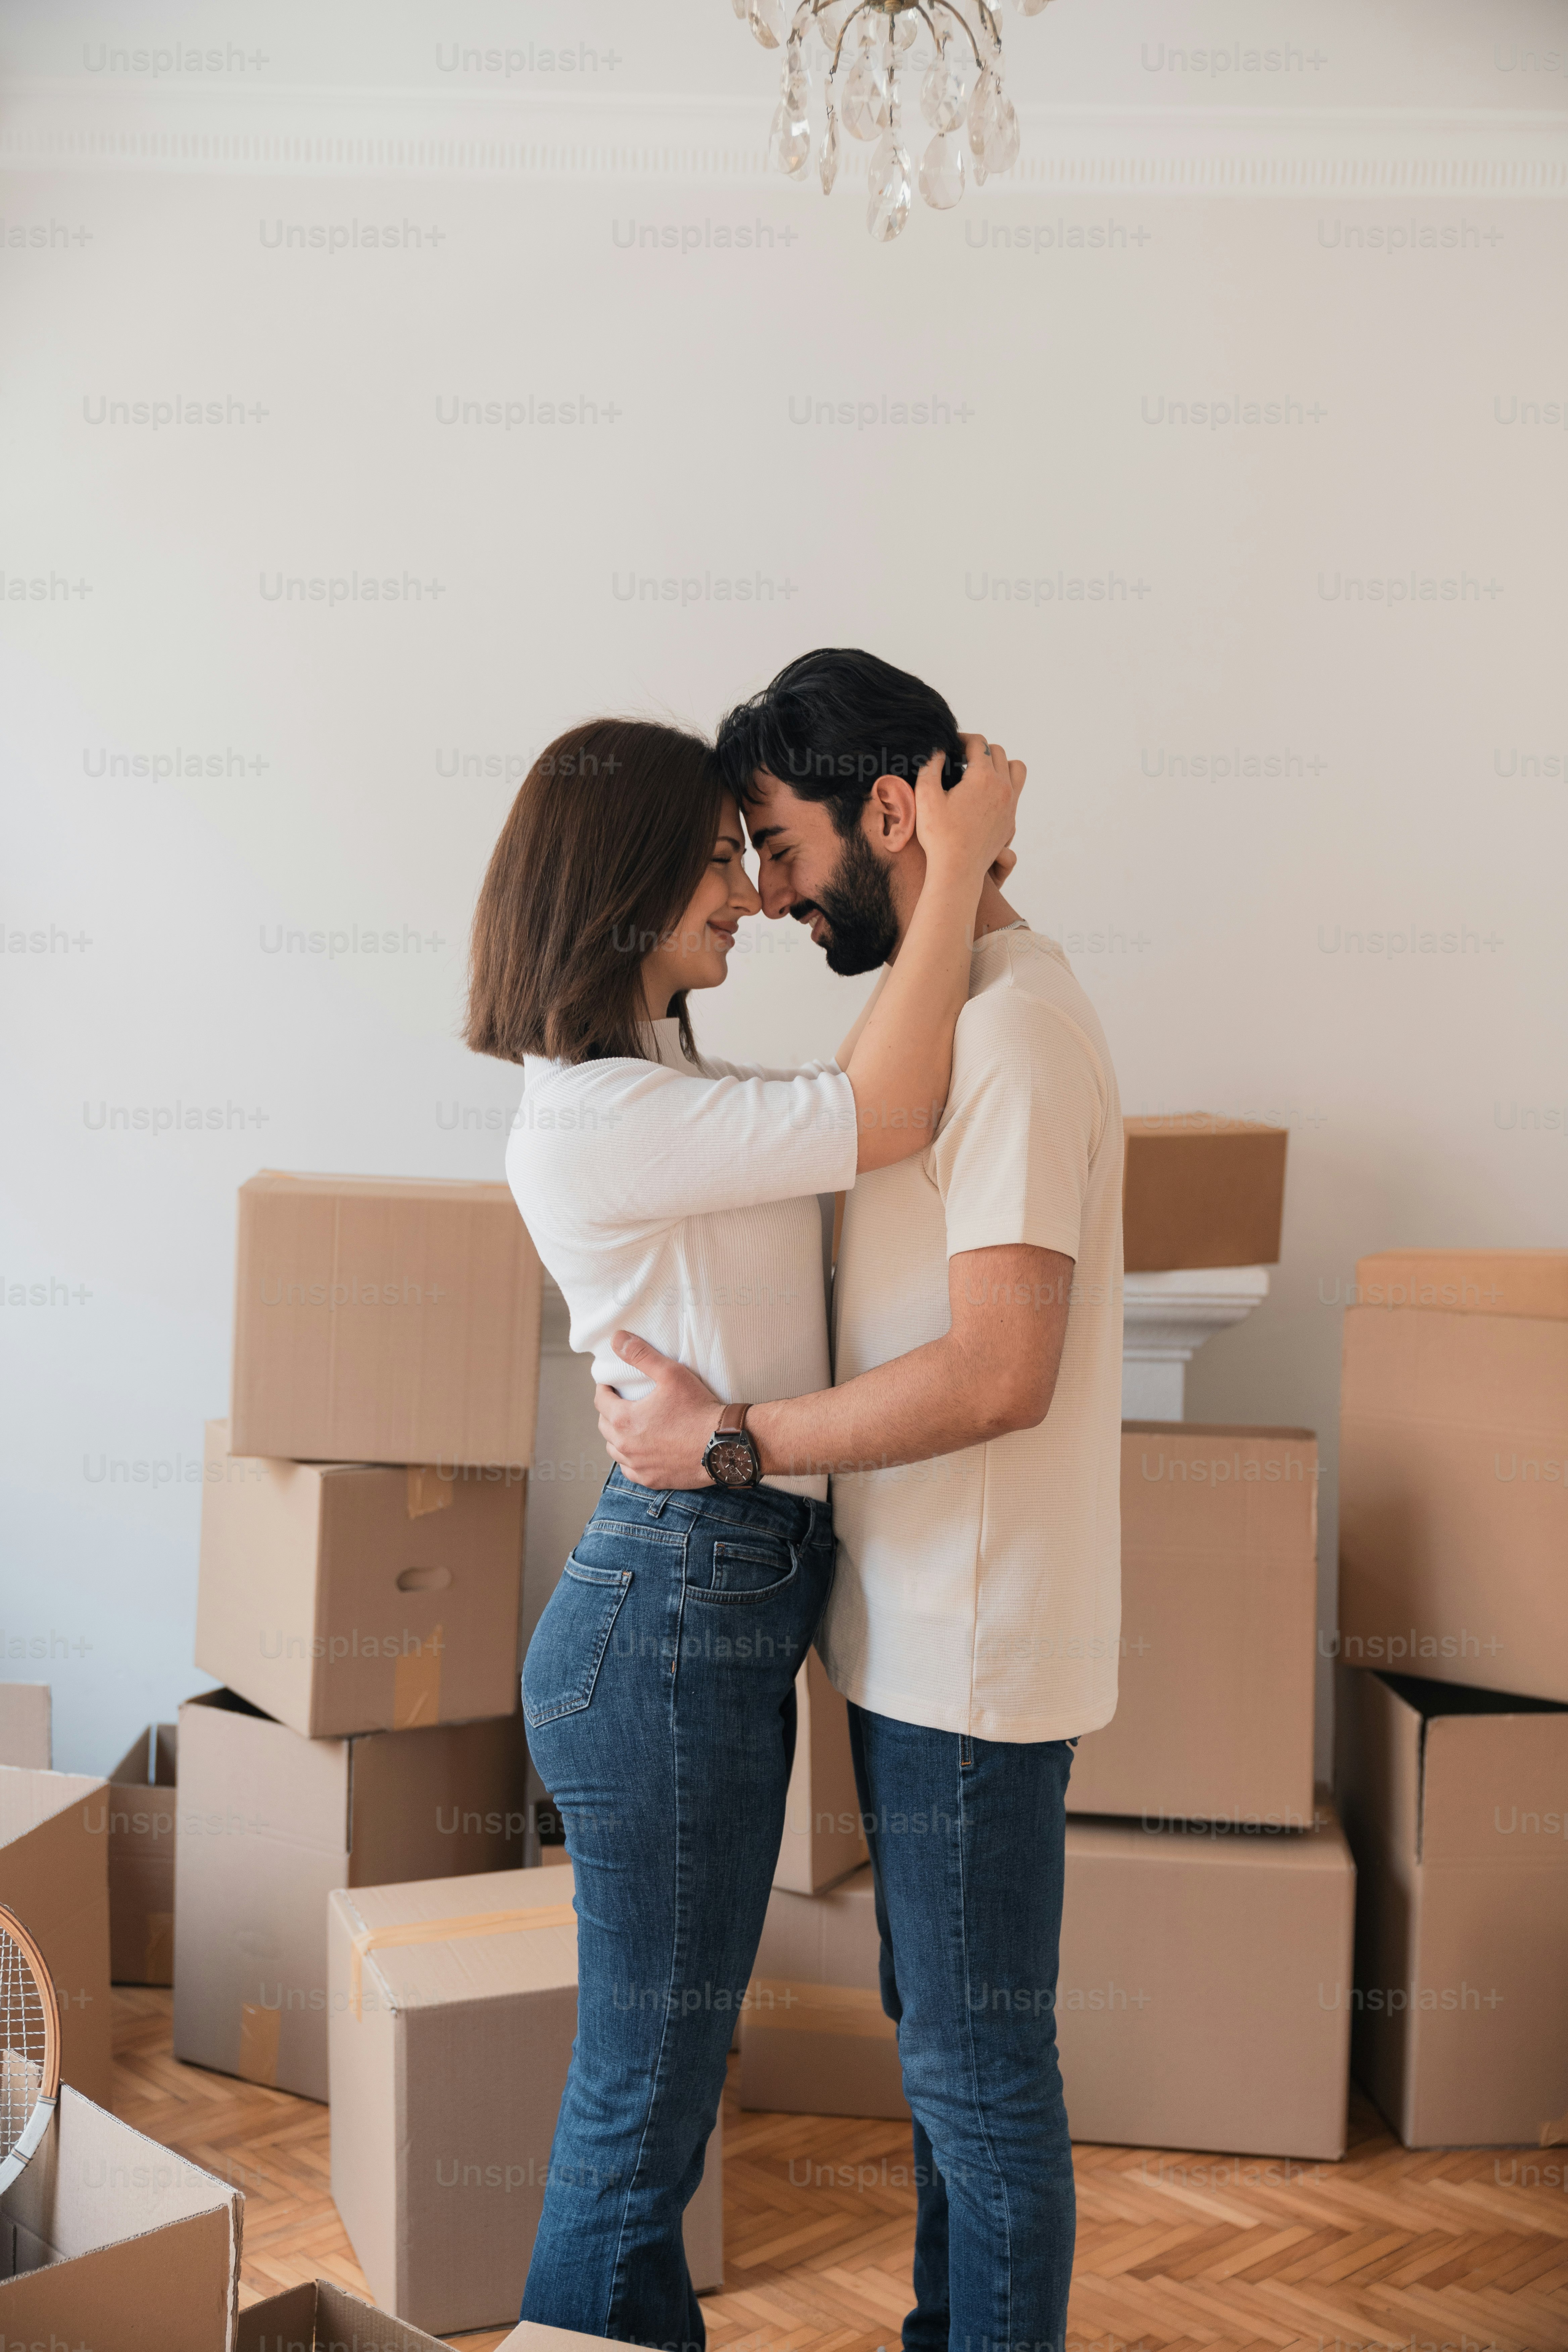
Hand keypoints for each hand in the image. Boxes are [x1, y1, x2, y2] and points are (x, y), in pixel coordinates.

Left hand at [595, 1331, 722, 1490]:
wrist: (724, 1445)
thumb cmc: (698, 1408)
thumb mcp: (671, 1374)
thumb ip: (641, 1355)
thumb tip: (617, 1338)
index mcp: (624, 1420)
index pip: (601, 1401)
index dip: (604, 1389)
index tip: (611, 1384)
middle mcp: (625, 1447)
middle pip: (604, 1426)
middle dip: (609, 1411)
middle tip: (621, 1402)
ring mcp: (638, 1466)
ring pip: (614, 1450)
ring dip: (617, 1437)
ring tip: (630, 1425)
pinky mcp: (652, 1480)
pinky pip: (630, 1470)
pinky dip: (631, 1459)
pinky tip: (641, 1451)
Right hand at [914, 734, 1023, 886]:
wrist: (957, 871)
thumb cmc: (939, 836)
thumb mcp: (925, 796)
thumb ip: (930, 766)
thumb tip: (938, 750)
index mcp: (983, 777)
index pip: (978, 743)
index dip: (962, 739)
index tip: (951, 745)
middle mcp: (1003, 787)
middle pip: (998, 752)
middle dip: (979, 750)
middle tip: (961, 758)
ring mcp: (1010, 805)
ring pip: (1015, 769)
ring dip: (999, 763)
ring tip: (980, 772)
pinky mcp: (1011, 820)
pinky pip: (1015, 791)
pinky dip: (1003, 784)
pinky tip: (983, 795)